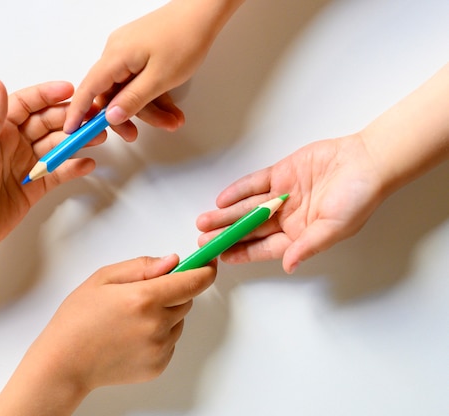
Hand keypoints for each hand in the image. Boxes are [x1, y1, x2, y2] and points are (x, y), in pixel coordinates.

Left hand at [0, 79, 100, 261]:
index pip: (26, 105)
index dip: (47, 95)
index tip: (71, 90)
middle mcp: (12, 145)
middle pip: (46, 124)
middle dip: (70, 119)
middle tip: (93, 118)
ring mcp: (24, 166)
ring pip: (56, 147)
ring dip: (76, 141)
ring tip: (97, 138)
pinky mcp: (33, 188)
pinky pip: (58, 173)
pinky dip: (73, 168)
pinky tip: (87, 164)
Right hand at [40, 255, 215, 387]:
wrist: (64, 363)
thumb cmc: (77, 319)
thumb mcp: (103, 278)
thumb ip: (142, 267)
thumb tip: (173, 261)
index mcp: (144, 299)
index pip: (193, 282)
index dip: (205, 270)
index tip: (208, 263)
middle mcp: (157, 325)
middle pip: (186, 300)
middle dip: (173, 291)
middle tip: (142, 294)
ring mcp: (159, 349)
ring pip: (178, 321)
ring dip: (165, 314)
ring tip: (130, 319)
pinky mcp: (158, 366)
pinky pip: (170, 342)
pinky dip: (158, 335)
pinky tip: (131, 336)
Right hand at [64, 0, 233, 138]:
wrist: (203, 13)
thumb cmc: (184, 39)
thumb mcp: (159, 79)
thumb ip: (133, 100)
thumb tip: (110, 116)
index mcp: (116, 56)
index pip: (89, 88)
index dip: (79, 111)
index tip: (72, 130)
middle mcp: (117, 53)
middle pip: (112, 93)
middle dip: (128, 116)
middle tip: (136, 135)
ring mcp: (129, 52)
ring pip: (129, 89)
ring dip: (149, 109)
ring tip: (172, 120)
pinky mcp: (141, 53)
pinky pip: (139, 80)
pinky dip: (153, 96)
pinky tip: (171, 109)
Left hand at [196, 135, 385, 273]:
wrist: (367, 160)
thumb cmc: (359, 197)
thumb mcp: (334, 228)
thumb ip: (308, 246)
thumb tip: (289, 266)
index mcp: (300, 235)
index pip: (265, 248)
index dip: (243, 252)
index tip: (222, 257)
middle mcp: (288, 217)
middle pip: (251, 229)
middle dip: (227, 234)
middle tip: (203, 240)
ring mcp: (283, 195)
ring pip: (248, 207)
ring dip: (226, 215)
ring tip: (204, 221)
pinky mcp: (281, 174)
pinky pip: (255, 184)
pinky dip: (239, 191)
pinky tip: (222, 200)